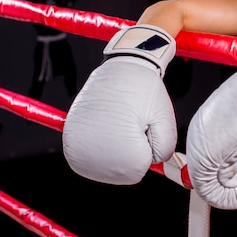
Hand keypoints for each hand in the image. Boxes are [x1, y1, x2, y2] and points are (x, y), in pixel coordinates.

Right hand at [62, 25, 177, 184]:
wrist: (121, 65)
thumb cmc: (145, 92)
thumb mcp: (166, 123)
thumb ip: (165, 152)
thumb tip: (152, 165)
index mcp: (122, 155)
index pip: (140, 168)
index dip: (148, 145)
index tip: (143, 122)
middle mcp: (94, 157)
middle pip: (122, 170)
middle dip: (132, 148)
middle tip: (132, 120)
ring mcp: (77, 150)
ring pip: (108, 164)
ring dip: (117, 147)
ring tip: (119, 120)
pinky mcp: (70, 141)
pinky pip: (91, 156)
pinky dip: (102, 144)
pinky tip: (107, 124)